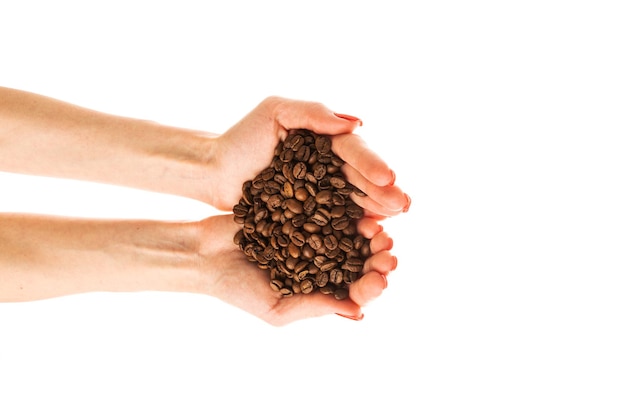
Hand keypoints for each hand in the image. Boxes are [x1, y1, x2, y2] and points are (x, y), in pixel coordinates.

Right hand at [196, 214, 395, 325]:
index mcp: (320, 288)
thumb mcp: (276, 308)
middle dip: (378, 257)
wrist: (206, 253)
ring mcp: (313, 232)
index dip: (372, 285)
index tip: (382, 279)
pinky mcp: (302, 208)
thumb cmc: (236, 288)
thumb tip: (359, 312)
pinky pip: (329, 206)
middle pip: (360, 260)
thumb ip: (314, 307)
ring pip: (350, 232)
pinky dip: (345, 208)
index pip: (355, 290)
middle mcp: (322, 260)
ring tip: (377, 228)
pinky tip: (355, 207)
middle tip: (389, 251)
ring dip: (368, 232)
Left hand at [206, 96, 409, 216]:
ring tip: (395, 220)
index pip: (354, 151)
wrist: (214, 173)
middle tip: (403, 204)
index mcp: (325, 140)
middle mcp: (329, 166)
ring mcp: (322, 192)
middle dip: (383, 191)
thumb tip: (357, 124)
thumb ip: (312, 113)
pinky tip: (372, 235)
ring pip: (355, 201)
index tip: (389, 178)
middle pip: (361, 178)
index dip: (373, 164)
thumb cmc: (241, 139)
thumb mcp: (275, 112)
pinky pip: (337, 221)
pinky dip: (356, 228)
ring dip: (377, 211)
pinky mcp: (310, 216)